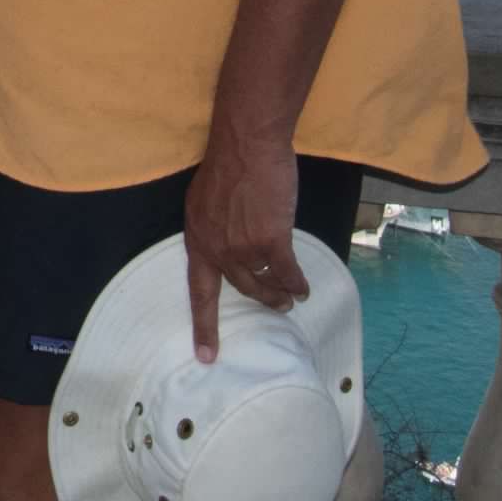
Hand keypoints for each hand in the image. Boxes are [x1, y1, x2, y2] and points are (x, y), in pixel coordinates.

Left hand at [182, 137, 305, 362]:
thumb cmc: (227, 164)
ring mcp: (243, 247)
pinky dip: (297, 281)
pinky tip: (304, 287)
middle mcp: (217, 250)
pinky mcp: (270, 240)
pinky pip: (287, 272)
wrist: (246, 144)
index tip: (206, 356)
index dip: (203, 325)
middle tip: (277, 307)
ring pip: (265, 280)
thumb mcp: (203, 200)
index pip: (199, 291)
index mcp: (197, 239)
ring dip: (280, 291)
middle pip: (240, 287)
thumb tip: (225, 243)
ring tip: (291, 298)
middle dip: (261, 300)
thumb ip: (213, 227)